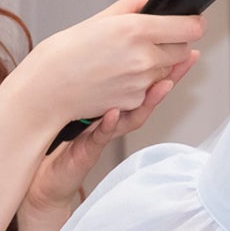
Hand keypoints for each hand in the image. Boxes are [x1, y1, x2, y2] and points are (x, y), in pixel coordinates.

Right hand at [12, 0, 203, 131]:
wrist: (47, 88)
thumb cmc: (66, 53)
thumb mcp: (101, 18)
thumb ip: (133, 7)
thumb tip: (152, 3)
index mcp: (136, 30)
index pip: (189, 28)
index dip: (194, 23)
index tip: (193, 22)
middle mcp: (143, 57)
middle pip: (183, 50)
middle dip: (173, 44)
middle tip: (151, 40)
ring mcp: (141, 83)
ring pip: (167, 71)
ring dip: (157, 65)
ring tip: (127, 59)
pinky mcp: (135, 103)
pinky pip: (150, 90)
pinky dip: (142, 84)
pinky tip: (120, 76)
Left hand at [22, 50, 199, 220]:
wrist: (44, 178)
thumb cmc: (59, 140)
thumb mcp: (81, 104)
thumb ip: (96, 84)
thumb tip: (108, 51)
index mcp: (114, 107)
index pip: (145, 85)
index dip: (167, 69)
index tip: (185, 51)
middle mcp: (114, 122)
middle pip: (148, 100)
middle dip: (170, 80)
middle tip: (185, 61)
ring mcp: (103, 136)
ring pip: (131, 120)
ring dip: (149, 102)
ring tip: (163, 85)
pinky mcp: (87, 151)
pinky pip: (99, 137)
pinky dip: (107, 125)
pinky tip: (112, 112)